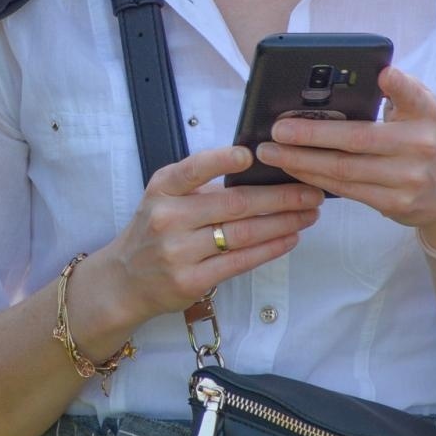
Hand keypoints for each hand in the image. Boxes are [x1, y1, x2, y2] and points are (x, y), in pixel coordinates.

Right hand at [80, 146, 320, 330]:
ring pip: (242, 234)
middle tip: (310, 193)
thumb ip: (199, 186)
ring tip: (308, 214)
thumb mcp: (163, 197)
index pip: (192, 170)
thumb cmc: (155, 231)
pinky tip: (289, 238)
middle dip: (279, 197)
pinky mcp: (191, 280)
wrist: (125, 279)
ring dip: (283, 223)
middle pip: (233, 204)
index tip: (251, 155)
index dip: (221, 161)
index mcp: (162, 189)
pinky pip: (240, 262)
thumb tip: (258, 175)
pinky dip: (270, 249)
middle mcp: (168, 217)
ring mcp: (178, 251)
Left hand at [253, 67, 435, 253]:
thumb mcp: (422, 114)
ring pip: (344, 169)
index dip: (398, 84)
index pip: (414, 95)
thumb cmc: (425, 144)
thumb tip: (356, 77)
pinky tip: (294, 169)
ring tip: (271, 152)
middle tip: (276, 130)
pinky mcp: (396, 204)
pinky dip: (315, 179)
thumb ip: (397, 93)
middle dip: (310, 135)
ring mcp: (409, 179)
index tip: (383, 73)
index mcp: (426, 114)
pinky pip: (346, 190)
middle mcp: (421, 145)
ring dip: (302, 161)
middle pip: (357, 140)